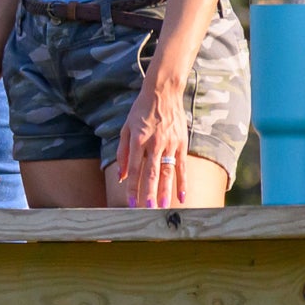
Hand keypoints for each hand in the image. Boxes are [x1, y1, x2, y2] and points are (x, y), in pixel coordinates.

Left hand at [115, 64, 191, 207]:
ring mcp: (170, 143)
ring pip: (167, 171)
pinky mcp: (181, 143)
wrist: (163, 93)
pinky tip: (181, 196)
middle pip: (151, 173)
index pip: (134, 169)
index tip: (131, 204)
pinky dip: (182, 182)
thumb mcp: (126, 129)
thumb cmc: (140, 112)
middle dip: (149, 194)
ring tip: (163, 208)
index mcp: (138, 140)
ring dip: (165, 191)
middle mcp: (155, 143)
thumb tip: (122, 177)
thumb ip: (123, 153)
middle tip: (148, 211)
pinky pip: (181, 166)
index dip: (132, 188)